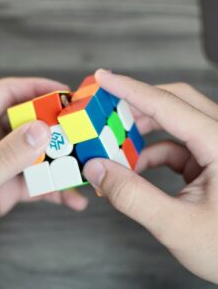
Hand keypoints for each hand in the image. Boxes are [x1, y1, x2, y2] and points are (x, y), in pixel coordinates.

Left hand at [0, 77, 87, 271]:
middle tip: (80, 133)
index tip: (65, 94)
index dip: (38, 89)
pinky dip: (53, 187)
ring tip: (81, 167)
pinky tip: (69, 197)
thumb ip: (6, 157)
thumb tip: (41, 130)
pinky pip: (35, 179)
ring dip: (58, 160)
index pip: (8, 93)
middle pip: (27, 121)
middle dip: (55, 127)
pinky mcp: (5, 183)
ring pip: (35, 151)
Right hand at [84, 69, 217, 283]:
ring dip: (141, 134)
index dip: (131, 89)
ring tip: (114, 146)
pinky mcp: (210, 161)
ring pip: (172, 125)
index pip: (168, 105)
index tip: (104, 79)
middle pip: (174, 104)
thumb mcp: (177, 225)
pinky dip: (150, 153)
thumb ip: (131, 196)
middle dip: (136, 106)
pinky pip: (174, 146)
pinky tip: (134, 167)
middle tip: (106, 111)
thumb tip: (97, 170)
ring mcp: (216, 149)